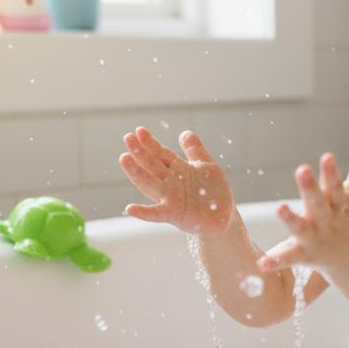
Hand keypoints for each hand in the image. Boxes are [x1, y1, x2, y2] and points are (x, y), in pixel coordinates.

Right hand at [119, 127, 234, 234]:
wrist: (224, 216)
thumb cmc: (213, 192)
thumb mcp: (207, 166)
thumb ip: (195, 150)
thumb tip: (184, 133)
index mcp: (177, 169)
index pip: (160, 154)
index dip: (150, 143)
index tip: (139, 130)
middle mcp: (170, 183)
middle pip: (151, 165)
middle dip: (140, 152)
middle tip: (127, 137)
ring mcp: (170, 198)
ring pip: (149, 184)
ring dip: (136, 173)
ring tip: (124, 159)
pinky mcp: (174, 214)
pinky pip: (156, 214)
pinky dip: (143, 213)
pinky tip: (130, 209)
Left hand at [259, 150, 348, 273]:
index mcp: (338, 204)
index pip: (334, 185)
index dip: (331, 172)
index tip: (327, 156)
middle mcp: (326, 220)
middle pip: (318, 203)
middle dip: (310, 187)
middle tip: (302, 169)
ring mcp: (315, 239)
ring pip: (301, 228)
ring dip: (290, 219)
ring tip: (279, 207)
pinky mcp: (304, 255)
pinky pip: (288, 257)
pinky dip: (275, 261)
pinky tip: (262, 264)